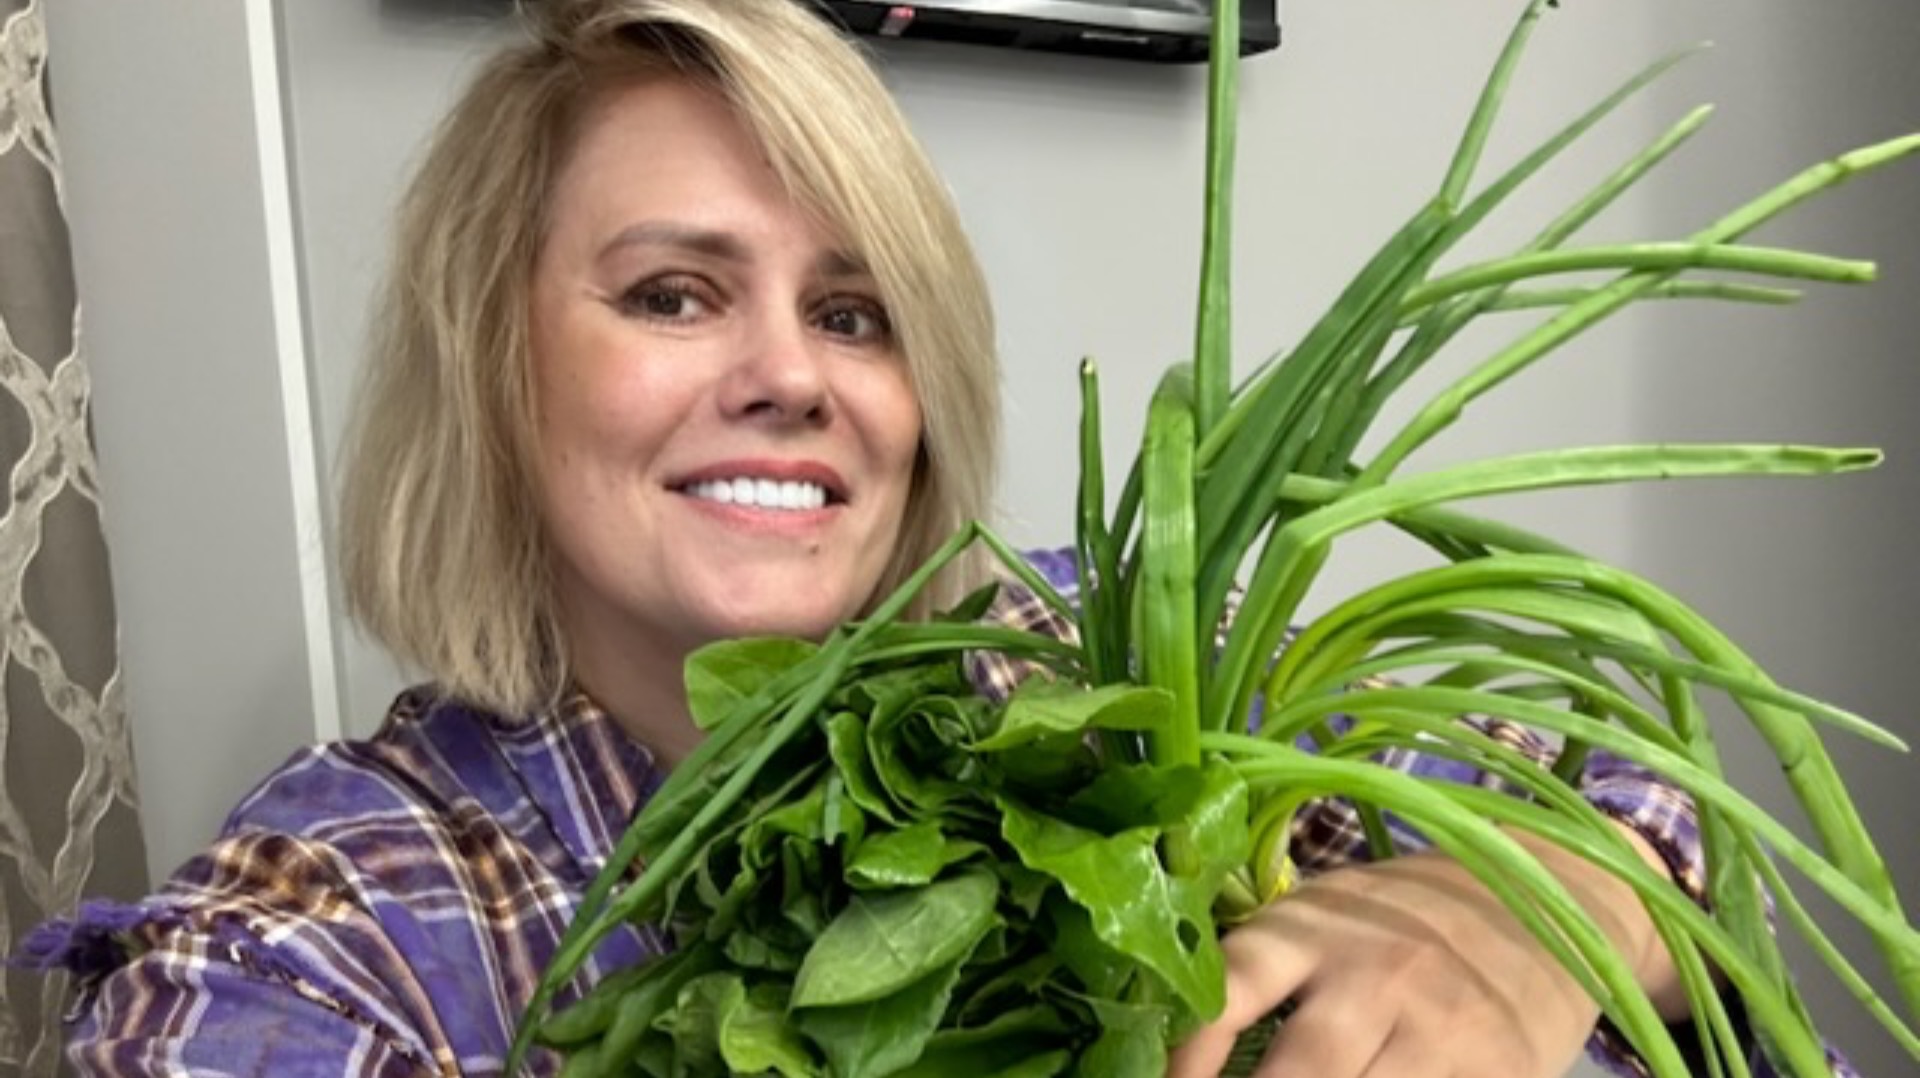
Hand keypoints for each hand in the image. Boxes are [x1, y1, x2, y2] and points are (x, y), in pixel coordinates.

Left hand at [1168, 822, 1682, 1076]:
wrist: (1549, 893)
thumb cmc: (1409, 910)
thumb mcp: (1332, 909)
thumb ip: (1268, 961)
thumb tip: (1176, 1023)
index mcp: (1312, 928)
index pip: (1233, 986)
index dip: (1190, 1047)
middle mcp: (1371, 974)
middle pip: (1301, 1072)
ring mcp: (1436, 1026)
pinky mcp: (1492, 1067)